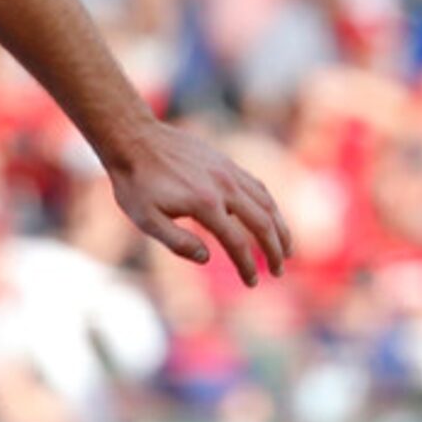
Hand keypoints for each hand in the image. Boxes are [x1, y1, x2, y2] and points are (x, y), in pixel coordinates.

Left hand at [106, 120, 291, 287]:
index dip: (247, 266)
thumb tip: (207, 258)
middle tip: (278, 272)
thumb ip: (177, 242)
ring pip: (266, 202)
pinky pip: (256, 186)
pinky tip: (270, 217)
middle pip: (262, 222)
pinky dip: (269, 205)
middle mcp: (224, 186)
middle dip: (274, 250)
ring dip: (280, 227)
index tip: (252, 282)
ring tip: (286, 249)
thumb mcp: (146, 219)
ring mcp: (227, 171)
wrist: (134, 139)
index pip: (237, 243)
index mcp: (205, 204)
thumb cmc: (135, 183)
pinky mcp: (225, 162)